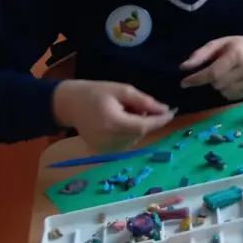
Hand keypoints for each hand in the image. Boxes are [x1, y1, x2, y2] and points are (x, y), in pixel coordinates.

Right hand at [52, 81, 174, 151]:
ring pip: (134, 139)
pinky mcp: (102, 152)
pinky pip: (125, 143)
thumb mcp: (121, 90)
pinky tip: (121, 122)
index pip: (144, 126)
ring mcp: (104, 149)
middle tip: (143, 106)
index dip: (160, 120)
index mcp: (113, 123)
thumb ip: (143, 101)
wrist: (69, 105)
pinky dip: (129, 133)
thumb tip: (164, 109)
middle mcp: (109, 140)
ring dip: (138, 127)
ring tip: (127, 112)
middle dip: (148, 120)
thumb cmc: (95, 92)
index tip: (172, 111)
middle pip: (140, 133)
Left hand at [179, 35, 242, 99]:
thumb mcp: (219, 44)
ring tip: (225, 75)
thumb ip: (201, 54)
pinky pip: (232, 97)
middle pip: (217, 84)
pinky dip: (227, 91)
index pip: (213, 73)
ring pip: (224, 92)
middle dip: (210, 80)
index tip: (184, 83)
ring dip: (219, 86)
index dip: (197, 79)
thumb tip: (184, 67)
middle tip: (215, 70)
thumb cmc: (237, 46)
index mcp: (236, 55)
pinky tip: (232, 81)